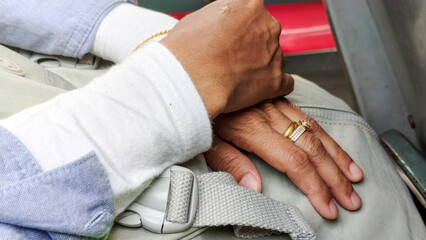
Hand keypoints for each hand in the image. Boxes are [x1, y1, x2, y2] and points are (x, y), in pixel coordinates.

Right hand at [161, 0, 292, 118]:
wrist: (188, 78)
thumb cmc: (187, 49)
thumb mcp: (201, 17)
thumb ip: (223, 18)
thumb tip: (225, 24)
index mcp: (250, 4)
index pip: (255, 12)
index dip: (244, 26)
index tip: (235, 35)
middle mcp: (268, 25)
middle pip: (267, 34)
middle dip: (253, 46)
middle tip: (232, 58)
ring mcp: (275, 53)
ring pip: (275, 58)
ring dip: (261, 66)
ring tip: (236, 77)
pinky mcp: (276, 80)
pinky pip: (285, 82)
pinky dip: (274, 86)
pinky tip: (258, 89)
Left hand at [204, 98, 363, 218]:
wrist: (195, 71)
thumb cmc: (198, 108)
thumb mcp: (205, 139)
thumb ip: (230, 163)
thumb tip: (254, 188)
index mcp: (252, 128)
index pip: (293, 161)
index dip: (313, 185)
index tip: (327, 205)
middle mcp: (269, 116)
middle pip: (311, 149)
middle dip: (334, 177)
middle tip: (350, 200)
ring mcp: (276, 104)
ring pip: (315, 131)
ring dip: (337, 156)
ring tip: (355, 176)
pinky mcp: (277, 97)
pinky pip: (308, 116)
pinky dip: (326, 134)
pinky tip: (336, 147)